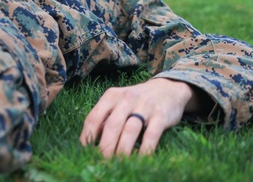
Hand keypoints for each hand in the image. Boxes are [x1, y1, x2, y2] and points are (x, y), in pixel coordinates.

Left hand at [80, 77, 202, 156]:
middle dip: (105, 146)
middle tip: (102, 161)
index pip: (94, 116)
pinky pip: (151, 135)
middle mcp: (126, 99)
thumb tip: (91, 139)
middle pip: (112, 125)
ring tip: (118, 163)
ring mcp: (144, 106)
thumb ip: (106, 117)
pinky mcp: (161, 115)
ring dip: (123, 149)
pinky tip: (140, 159)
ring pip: (130, 130)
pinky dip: (145, 149)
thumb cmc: (137, 101)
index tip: (85, 150)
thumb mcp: (118, 103)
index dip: (88, 135)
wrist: (167, 89)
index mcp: (111, 96)